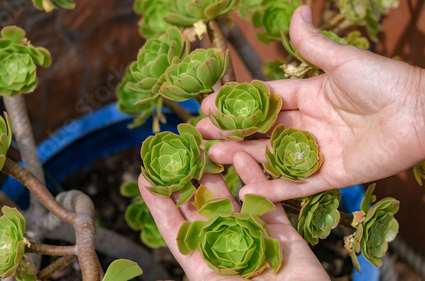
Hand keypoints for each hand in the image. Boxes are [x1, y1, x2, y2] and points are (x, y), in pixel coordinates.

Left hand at [138, 155, 330, 280]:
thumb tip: (164, 258)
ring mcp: (252, 235)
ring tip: (205, 147)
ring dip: (218, 172)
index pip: (174, 227)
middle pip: (200, 206)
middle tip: (176, 151)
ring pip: (231, 197)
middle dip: (187, 179)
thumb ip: (197, 269)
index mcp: (203, 262)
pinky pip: (265, 199)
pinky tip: (241, 157)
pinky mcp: (280, 230)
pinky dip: (255, 178)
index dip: (159, 203)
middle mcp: (224, 245)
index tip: (144, 177)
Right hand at [196, 5, 424, 201]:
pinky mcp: (332, 176)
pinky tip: (246, 189)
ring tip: (214, 157)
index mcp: (309, 97)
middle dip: (231, 134)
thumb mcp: (342, 59)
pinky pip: (298, 184)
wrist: (421, 112)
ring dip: (244, 159)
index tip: (209, 107)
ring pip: (274, 158)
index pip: (264, 102)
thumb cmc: (383, 81)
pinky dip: (273, 189)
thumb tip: (298, 8)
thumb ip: (312, 43)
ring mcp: (319, 152)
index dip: (236, 105)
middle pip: (262, 132)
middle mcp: (309, 126)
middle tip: (201, 136)